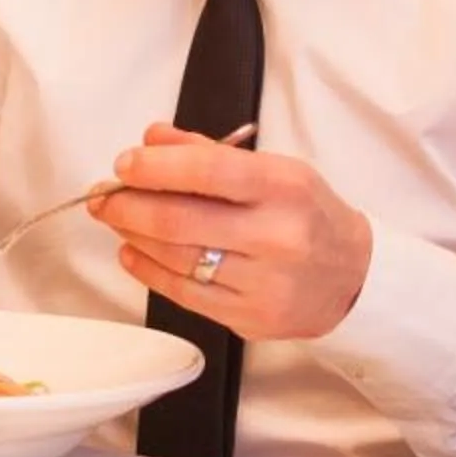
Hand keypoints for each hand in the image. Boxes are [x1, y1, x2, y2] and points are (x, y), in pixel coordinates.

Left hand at [89, 122, 373, 340]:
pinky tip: (132, 251)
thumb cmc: (304, 214)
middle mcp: (277, 236)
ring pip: (176, 258)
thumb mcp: (272, 170)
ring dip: (132, 234)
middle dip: (127, 204)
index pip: (207, 171)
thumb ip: (208, 153)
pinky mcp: (250, 318)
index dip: (155, 167)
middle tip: (102, 195)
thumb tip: (151, 139)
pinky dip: (147, 270)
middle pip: (179, 220)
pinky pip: (183, 293)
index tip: (124, 164)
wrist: (352, 278)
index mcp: (285, 187)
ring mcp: (264, 283)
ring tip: (115, 217)